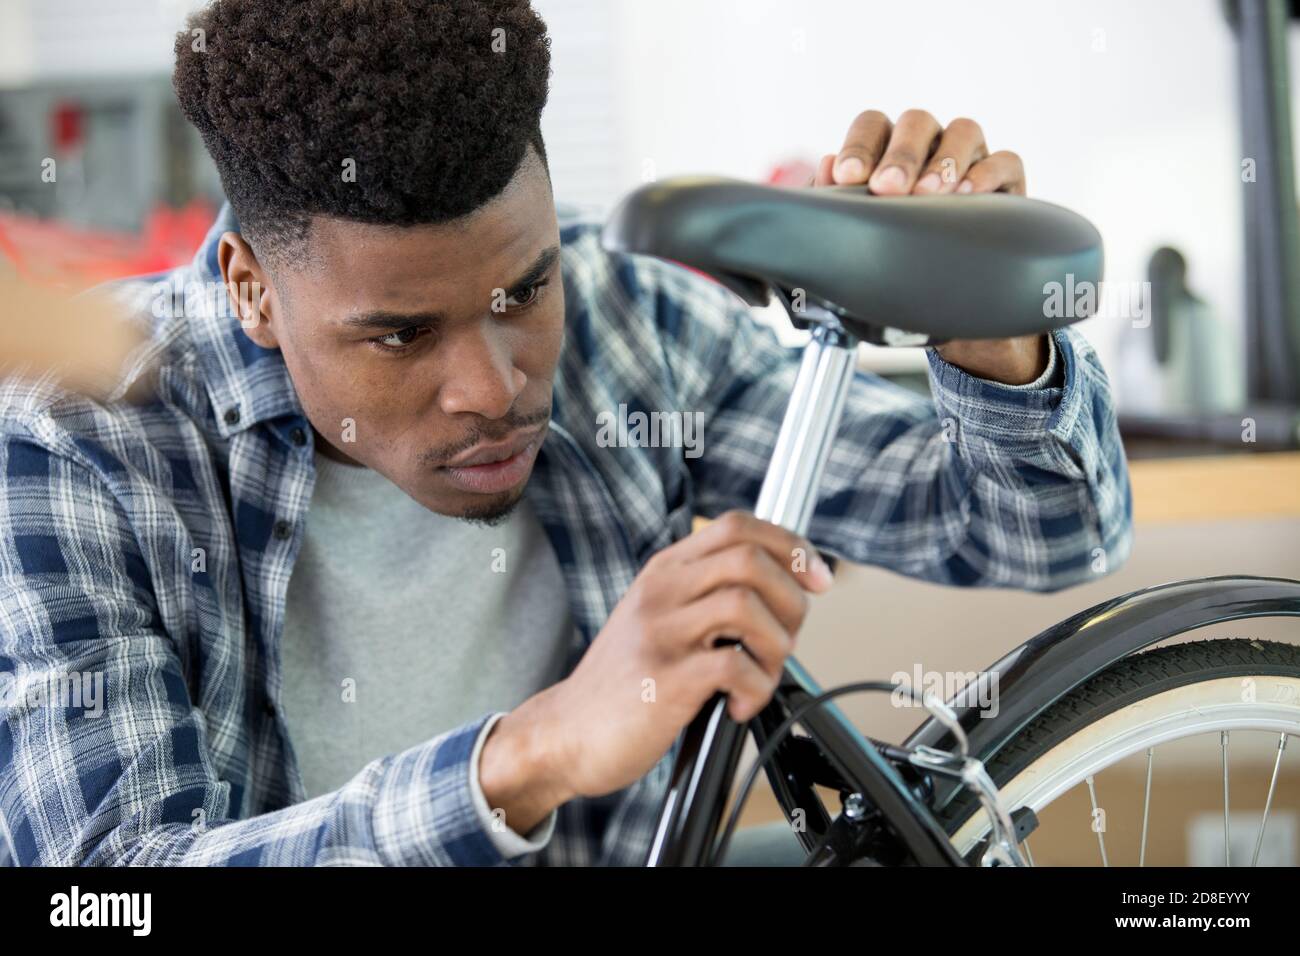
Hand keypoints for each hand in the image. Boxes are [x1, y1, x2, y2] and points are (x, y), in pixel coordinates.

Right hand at [478, 511, 832, 832]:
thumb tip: (781, 591)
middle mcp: (661, 593)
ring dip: (777, 645)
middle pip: (749, 557)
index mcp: (665, 572)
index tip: (815, 578)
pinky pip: (735, 665)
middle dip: (791, 598)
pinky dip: (756, 688)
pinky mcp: (663, 679)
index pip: (738, 526)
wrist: (566, 733)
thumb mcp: (657, 619)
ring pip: (747, 605)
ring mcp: (660, 633)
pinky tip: (739, 705)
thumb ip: (704, 596)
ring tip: (761, 675)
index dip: (790, 546)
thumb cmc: (622, 683)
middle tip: (787, 637)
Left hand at [811, 110, 1047, 385]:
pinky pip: (1005, 160)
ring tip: (929, 192)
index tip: (847, 176)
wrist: (942, 300)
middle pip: (917, 122)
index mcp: (888, 151)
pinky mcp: (1006, 180)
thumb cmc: (893, 256)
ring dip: (945, 158)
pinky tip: (968, 195)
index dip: (860, 145)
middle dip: (901, 153)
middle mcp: (929, 146)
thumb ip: (840, 203)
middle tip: (887, 188)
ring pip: (964, 130)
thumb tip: (828, 167)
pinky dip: (987, 173)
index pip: (872, 126)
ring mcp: (970, 158)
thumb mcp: (861, 235)